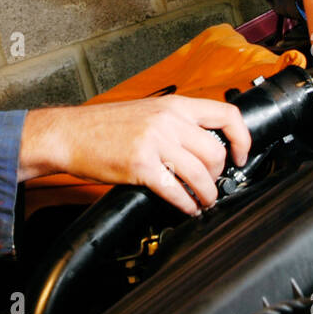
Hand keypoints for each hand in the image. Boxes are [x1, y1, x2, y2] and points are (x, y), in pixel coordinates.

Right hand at [19, 96, 250, 214]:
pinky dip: (187, 204)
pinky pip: (176, 190)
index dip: (242, 138)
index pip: (226, 115)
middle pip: (215, 151)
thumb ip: (177, 122)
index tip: (240, 155)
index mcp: (174, 105)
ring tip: (204, 202)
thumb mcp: (148, 111)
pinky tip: (187, 208)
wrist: (70, 133)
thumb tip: (203, 142)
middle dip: (219, 174)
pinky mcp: (141, 166)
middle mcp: (168, 121)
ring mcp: (155, 142)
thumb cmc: (104, 125)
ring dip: (207, 194)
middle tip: (213, 184)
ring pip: (200, 174)